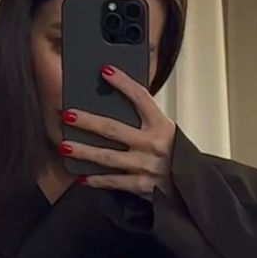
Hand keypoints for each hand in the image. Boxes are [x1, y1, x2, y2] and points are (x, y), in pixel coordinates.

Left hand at [59, 65, 175, 199]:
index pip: (141, 98)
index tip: (105, 71)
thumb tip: (116, 102)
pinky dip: (96, 180)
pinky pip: (113, 181)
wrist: (192, 186)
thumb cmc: (176, 155)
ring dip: (84, 151)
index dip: (123, 83)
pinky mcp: (142, 185)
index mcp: (161, 125)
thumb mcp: (167, 132)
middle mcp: (153, 144)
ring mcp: (146, 166)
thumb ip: (146, 120)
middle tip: (68, 114)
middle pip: (114, 129)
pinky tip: (81, 177)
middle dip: (88, 121)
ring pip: (108, 157)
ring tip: (64, 146)